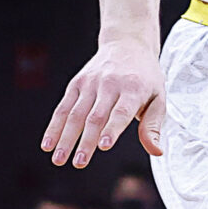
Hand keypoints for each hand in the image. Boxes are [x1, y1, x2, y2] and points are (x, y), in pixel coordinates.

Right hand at [42, 35, 166, 168]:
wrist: (128, 45)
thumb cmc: (146, 79)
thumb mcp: (159, 98)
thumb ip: (153, 125)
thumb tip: (156, 152)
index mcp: (133, 89)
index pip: (121, 112)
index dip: (112, 129)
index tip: (104, 146)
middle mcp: (109, 85)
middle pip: (95, 116)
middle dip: (85, 141)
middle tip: (79, 163)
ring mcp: (90, 83)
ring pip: (75, 113)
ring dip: (65, 138)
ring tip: (59, 159)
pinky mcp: (76, 83)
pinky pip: (63, 107)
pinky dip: (55, 126)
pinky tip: (48, 143)